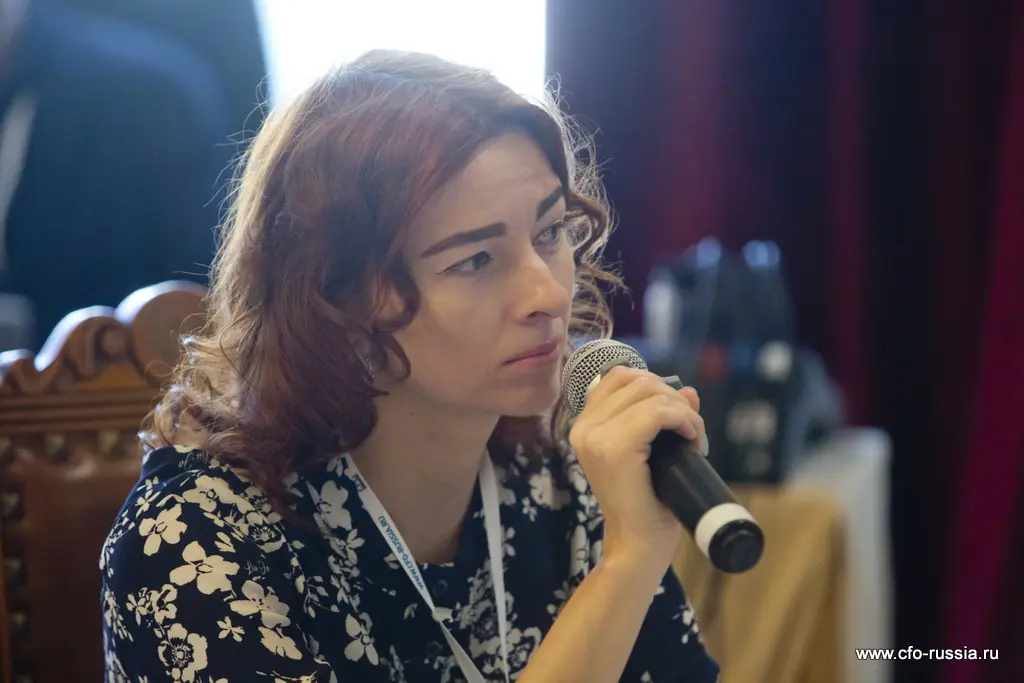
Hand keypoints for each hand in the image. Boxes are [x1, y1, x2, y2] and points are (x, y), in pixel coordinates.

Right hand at [568, 366, 704, 568]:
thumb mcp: (652, 450)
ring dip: (681, 410)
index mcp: (584, 425)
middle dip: (673, 398)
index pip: (620, 376)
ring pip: (649, 392)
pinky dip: (683, 419)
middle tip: (690, 430)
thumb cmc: (646, 502)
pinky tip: (692, 439)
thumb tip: (689, 391)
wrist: (637, 545)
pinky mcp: (616, 448)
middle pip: (638, 380)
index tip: (675, 415)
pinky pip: (657, 412)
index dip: (655, 386)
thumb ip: (665, 417)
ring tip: (692, 436)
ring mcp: (596, 437)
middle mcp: (583, 426)